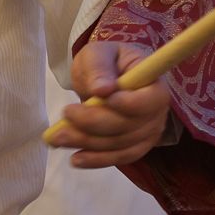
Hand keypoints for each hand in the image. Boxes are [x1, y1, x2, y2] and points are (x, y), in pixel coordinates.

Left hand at [49, 41, 171, 168]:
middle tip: (65, 114)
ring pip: (119, 144)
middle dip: (94, 123)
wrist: (103, 80)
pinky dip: (96, 160)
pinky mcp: (134, 147)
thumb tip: (103, 89)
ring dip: (87, 143)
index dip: (130, 104)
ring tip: (57, 137)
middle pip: (129, 126)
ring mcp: (147, 134)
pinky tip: (76, 158)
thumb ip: (100, 68)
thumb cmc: (104, 62)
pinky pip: (118, 158)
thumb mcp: (98, 54)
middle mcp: (157, 113)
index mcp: (154, 84)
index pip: (151, 100)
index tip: (101, 97)